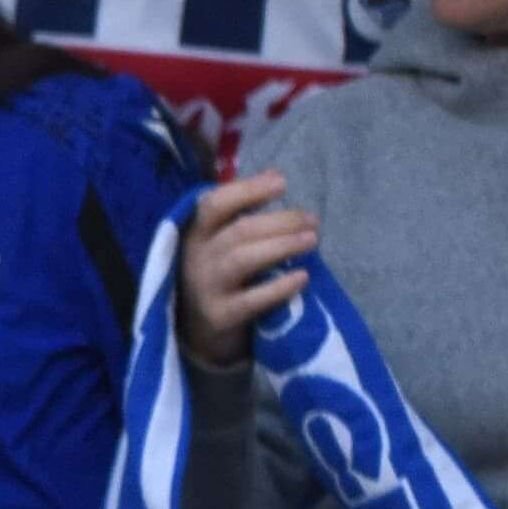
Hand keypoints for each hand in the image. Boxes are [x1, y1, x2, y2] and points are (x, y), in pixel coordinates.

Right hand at [176, 172, 314, 373]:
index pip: (214, 204)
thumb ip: (242, 210)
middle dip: (281, 222)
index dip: (248, 191)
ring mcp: (204, 289)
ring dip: (281, 247)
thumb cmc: (218, 276)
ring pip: (242, 260)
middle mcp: (195, 259)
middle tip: (313, 220)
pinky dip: (279, 287)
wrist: (198, 333)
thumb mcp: (220, 241)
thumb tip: (275, 174)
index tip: (282, 184)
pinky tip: (302, 277)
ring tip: (312, 241)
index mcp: (196, 234)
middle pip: (239, 231)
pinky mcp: (218, 317)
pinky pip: (251, 300)